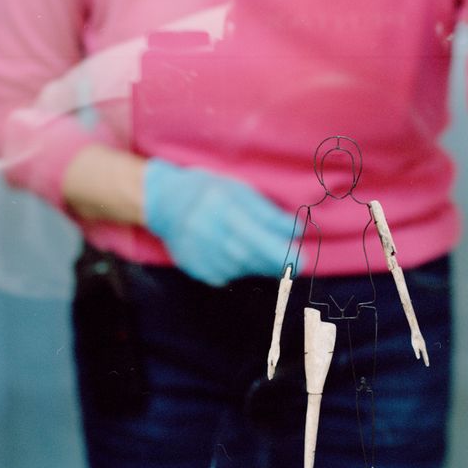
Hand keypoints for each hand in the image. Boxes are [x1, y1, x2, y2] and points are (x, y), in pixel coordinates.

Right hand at [144, 159, 294, 285]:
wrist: (165, 203)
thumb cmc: (211, 192)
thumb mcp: (241, 192)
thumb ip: (268, 214)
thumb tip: (297, 231)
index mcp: (221, 209)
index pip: (255, 237)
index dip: (280, 253)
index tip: (302, 261)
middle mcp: (208, 234)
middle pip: (251, 258)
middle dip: (276, 263)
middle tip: (295, 262)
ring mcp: (199, 255)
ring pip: (242, 269)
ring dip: (260, 265)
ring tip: (259, 249)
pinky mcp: (196, 271)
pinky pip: (229, 276)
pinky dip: (241, 269)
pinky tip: (235, 253)